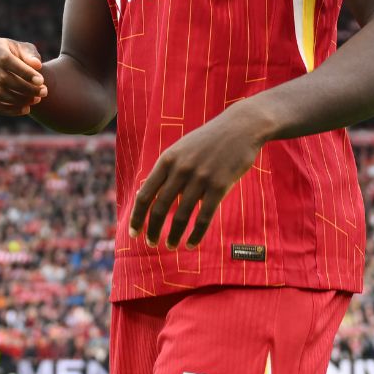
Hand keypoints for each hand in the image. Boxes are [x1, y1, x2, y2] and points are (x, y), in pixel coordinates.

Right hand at [0, 38, 47, 115]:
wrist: (11, 65)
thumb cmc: (21, 56)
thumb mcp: (28, 51)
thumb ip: (31, 56)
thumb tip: (36, 65)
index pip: (5, 59)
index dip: (23, 71)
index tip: (41, 81)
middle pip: (1, 78)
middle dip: (25, 88)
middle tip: (43, 92)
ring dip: (19, 100)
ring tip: (37, 99)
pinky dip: (9, 110)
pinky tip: (26, 109)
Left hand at [129, 104, 267, 248]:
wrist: (241, 127)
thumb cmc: (208, 140)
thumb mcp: (181, 149)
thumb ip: (163, 171)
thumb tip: (142, 193)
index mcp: (168, 160)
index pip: (145, 194)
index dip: (136, 216)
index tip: (133, 232)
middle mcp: (181, 169)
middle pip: (160, 208)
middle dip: (153, 230)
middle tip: (150, 243)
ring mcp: (200, 178)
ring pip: (181, 215)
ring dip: (174, 235)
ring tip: (171, 246)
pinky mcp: (219, 186)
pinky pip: (204, 217)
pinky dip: (195, 234)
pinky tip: (191, 244)